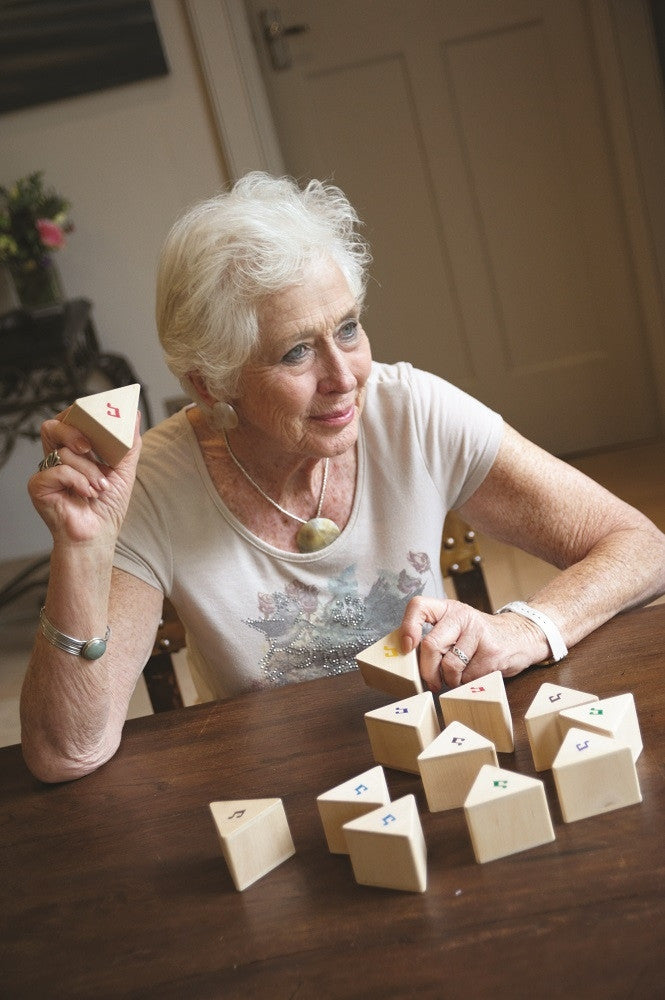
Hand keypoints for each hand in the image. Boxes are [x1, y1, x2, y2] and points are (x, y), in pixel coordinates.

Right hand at [27, 411, 141, 546]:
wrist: (97, 536)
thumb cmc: (107, 508)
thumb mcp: (124, 471)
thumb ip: (129, 444)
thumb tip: (135, 415)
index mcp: (74, 452)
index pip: (68, 421)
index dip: (79, 415)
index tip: (98, 419)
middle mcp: (57, 459)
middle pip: (54, 426)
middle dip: (74, 432)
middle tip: (90, 447)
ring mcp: (46, 472)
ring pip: (63, 451)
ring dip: (89, 470)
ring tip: (99, 488)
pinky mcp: (38, 486)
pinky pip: (57, 470)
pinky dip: (78, 481)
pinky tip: (86, 494)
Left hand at [398, 595, 549, 689]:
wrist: (519, 636)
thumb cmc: (478, 637)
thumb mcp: (455, 627)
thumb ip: (435, 637)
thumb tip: (408, 662)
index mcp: (448, 608)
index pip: (418, 606)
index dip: (408, 627)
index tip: (407, 648)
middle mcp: (462, 616)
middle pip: (431, 645)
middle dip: (427, 671)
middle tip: (431, 682)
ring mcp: (479, 633)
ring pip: (449, 666)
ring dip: (449, 680)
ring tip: (455, 678)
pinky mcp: (492, 652)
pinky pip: (468, 677)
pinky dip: (466, 683)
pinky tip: (474, 674)